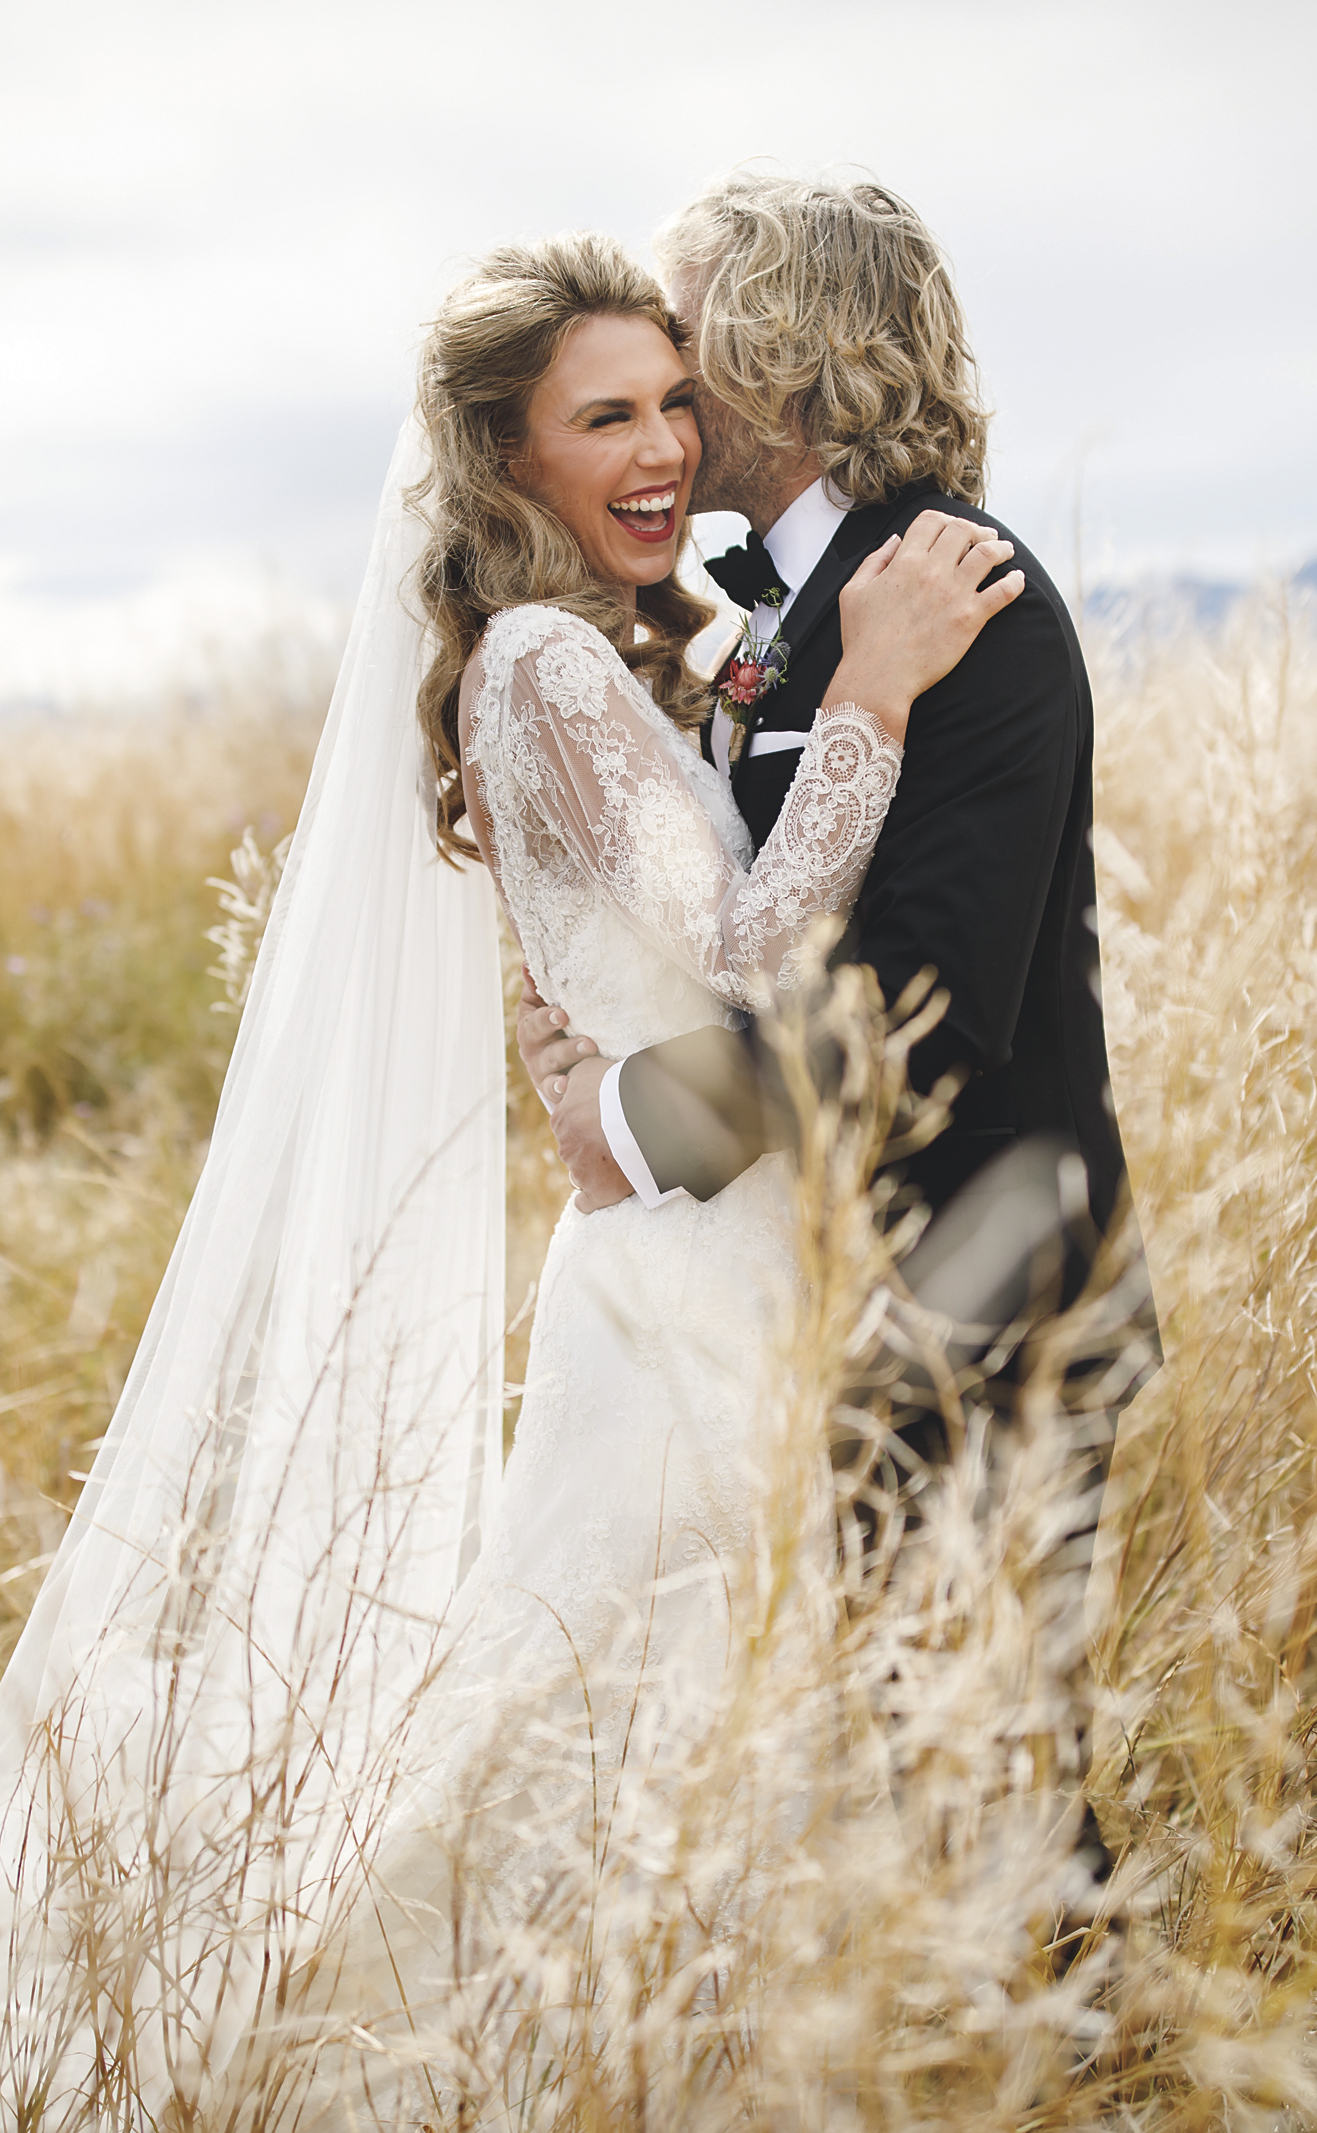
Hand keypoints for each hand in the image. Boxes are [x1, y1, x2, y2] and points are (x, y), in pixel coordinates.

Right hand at [516, 966, 600, 1104]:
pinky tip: (571, 1089)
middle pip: (547, 1052)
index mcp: (531, 1028)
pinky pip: (556, 1095)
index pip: (534, 1023)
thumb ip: (538, 985)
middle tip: (589, 1043)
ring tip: (591, 1059)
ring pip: (554, 1074)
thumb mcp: (543, 1003)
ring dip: (571, 1067)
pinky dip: (562, 1093)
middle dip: (567, 1047)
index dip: (547, 1019)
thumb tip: (528, 962)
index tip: (563, 1014)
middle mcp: (534, 1052)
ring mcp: (544, 1074)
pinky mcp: (554, 1091)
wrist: (558, 1058)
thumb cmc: (554, 1023)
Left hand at [549, 1054, 634, 1212]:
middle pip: (574, 1150)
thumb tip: (568, 1082)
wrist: (642, 1112)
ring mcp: (581, 1170)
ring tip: (618, 1162)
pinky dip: (591, 1200)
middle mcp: (566, 1146)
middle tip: (614, 1141)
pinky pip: (586, 1203)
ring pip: (581, 1173)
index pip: (567, 1126)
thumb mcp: (587, 1069)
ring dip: (594, 1169)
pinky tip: (601, 1195)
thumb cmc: (617, 1086)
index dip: (585, 1124)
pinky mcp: (598, 1192)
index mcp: (561, 1119)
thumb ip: (574, 1079)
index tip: (602, 1123)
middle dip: (590, 1147)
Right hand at [825, 513, 1024, 744]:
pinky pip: (1003, 592)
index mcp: (905, 562)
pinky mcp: (970, 619)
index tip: (952, 530)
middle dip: (976, 529)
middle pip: (963, 530)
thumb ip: (875, 560)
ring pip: (989, 553)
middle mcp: (932, 572)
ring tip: (1005, 551)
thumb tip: (895, 541)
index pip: (932, 521)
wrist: (878, 679)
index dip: (946, 519)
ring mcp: (953, 594)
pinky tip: (1017, 580)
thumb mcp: (854, 592)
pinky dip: (1015, 582)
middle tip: (984, 538)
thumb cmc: (863, 640)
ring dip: (1000, 548)